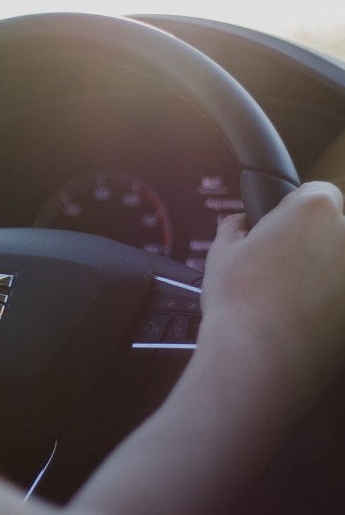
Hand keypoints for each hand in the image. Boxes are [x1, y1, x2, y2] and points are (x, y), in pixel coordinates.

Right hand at [201, 181, 344, 394]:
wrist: (260, 362)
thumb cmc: (239, 302)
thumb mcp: (221, 252)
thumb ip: (236, 227)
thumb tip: (241, 224)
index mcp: (316, 210)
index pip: (316, 191)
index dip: (292, 210)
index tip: (276, 230)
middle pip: (336, 228)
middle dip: (313, 242)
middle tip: (278, 266)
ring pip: (340, 265)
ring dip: (324, 273)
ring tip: (289, 298)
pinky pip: (341, 298)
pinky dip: (330, 304)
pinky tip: (302, 319)